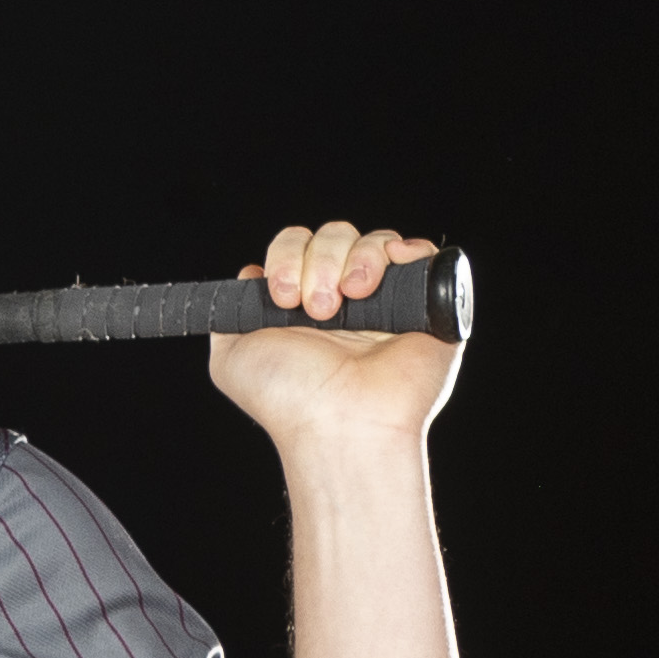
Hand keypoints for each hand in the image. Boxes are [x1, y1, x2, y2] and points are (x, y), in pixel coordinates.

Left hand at [207, 221, 462, 443]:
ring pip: (374, 240)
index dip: (286, 257)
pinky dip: (405, 249)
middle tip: (317, 309)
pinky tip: (386, 271)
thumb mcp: (232, 357)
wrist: (341, 421)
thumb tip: (249, 273)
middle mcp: (344, 299)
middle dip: (319, 261)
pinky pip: (421, 252)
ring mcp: (387, 299)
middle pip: (334, 236)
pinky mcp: (427, 303)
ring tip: (350, 300)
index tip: (282, 296)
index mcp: (301, 304)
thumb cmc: (287, 398)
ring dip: (355, 260)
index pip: (295, 246)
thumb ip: (230, 315)